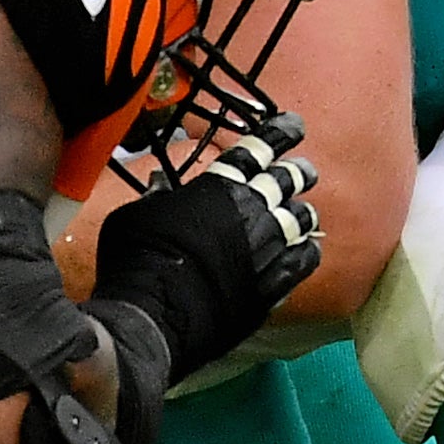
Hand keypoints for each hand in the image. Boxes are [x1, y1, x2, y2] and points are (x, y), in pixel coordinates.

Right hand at [87, 116, 323, 386]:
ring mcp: (267, 248)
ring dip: (303, 212)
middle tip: (305, 169)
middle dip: (297, 171)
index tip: (294, 125)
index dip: (278, 133)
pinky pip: (305, 261)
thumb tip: (161, 189)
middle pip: (286, 180)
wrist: (152, 318)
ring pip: (301, 218)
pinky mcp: (273, 286)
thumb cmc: (135, 262)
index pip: (256, 148)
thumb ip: (157, 198)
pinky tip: (307, 250)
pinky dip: (307, 252)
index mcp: (218, 186)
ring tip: (305, 211)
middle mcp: (250, 211)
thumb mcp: (136, 215)